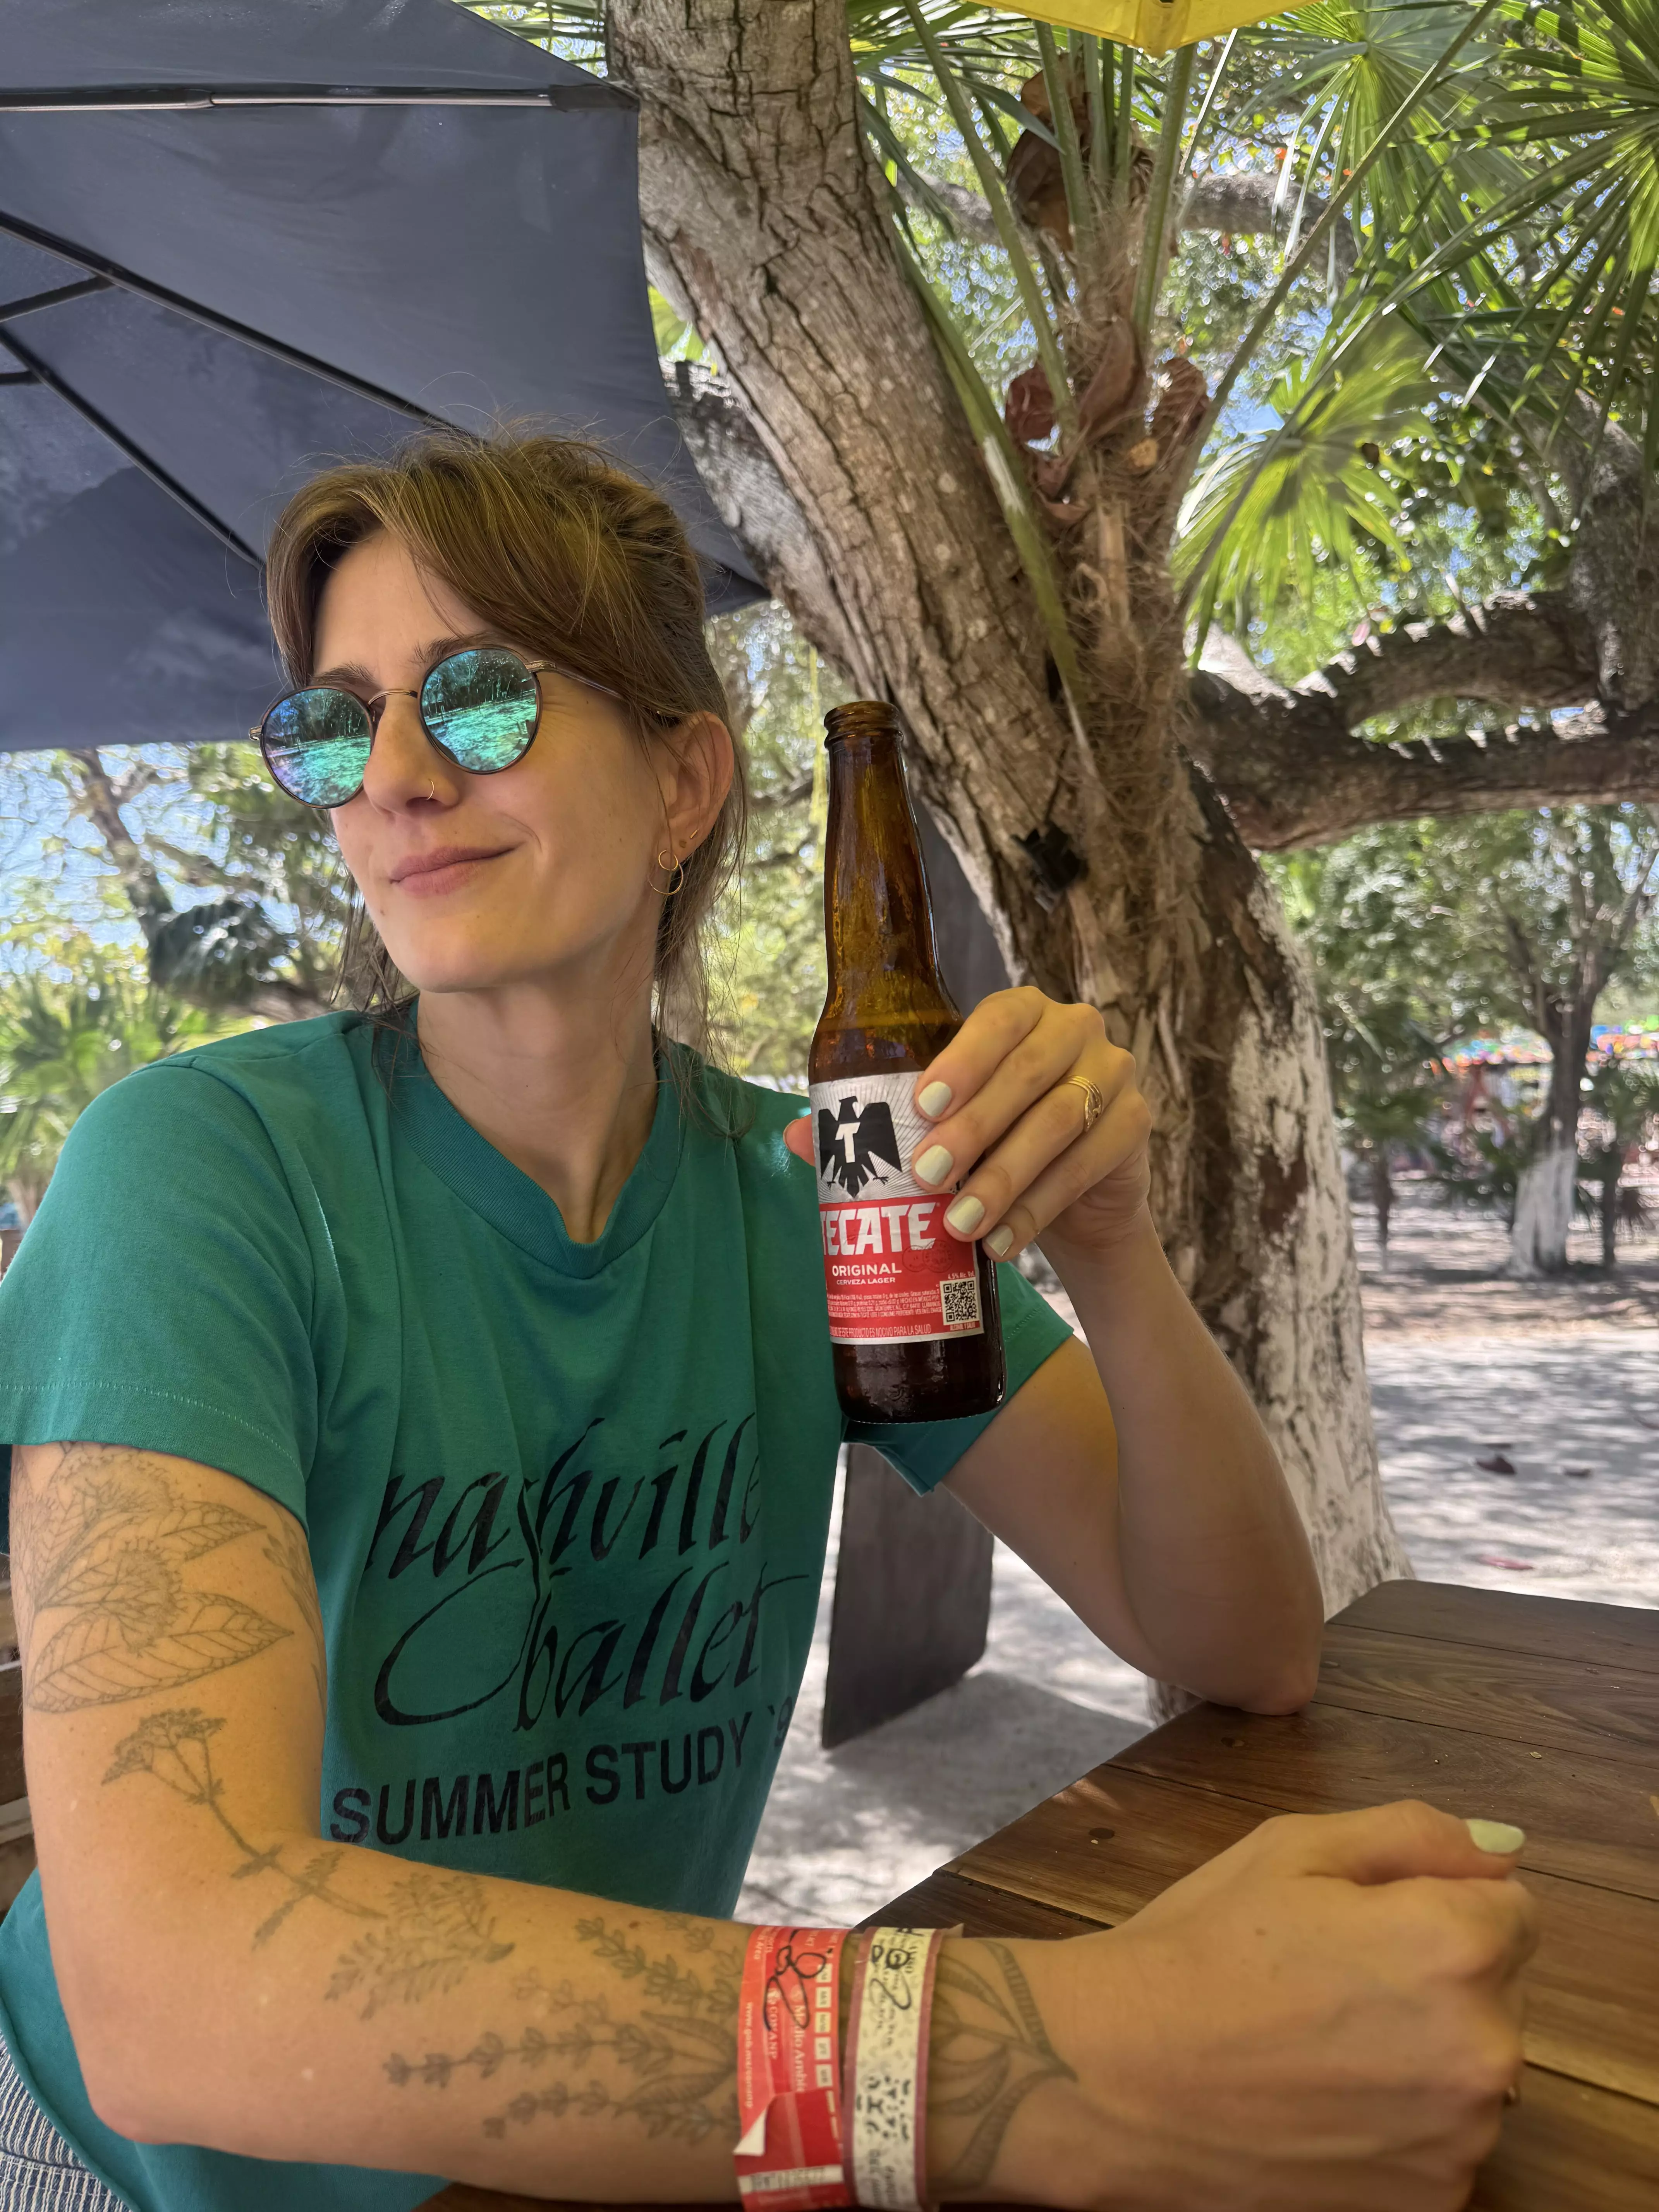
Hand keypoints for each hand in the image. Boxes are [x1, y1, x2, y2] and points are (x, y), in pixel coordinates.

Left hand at [791, 986, 1149, 1263]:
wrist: (1074, 1196)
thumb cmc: (995, 1143)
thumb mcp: (944, 1128)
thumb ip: (880, 1125)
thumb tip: (797, 1135)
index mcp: (1021, 1011)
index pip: (995, 1020)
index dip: (962, 1060)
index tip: (921, 1107)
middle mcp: (1074, 1028)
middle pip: (1026, 1074)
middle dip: (974, 1130)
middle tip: (928, 1178)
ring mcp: (1113, 1071)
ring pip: (1059, 1121)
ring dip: (1007, 1177)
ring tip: (962, 1226)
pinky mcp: (1137, 1122)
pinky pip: (1088, 1163)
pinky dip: (1041, 1207)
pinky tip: (1003, 1242)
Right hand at [1002, 1800, 1537, 2211]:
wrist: (1121, 2075)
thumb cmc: (1201, 1949)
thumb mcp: (1293, 1848)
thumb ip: (1413, 1835)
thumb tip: (1501, 1850)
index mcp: (1455, 1945)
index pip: (1512, 1906)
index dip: (1439, 1900)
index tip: (1369, 1918)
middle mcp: (1485, 2049)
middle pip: (1499, 1988)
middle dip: (1437, 1972)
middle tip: (1331, 1975)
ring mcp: (1461, 2137)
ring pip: (1473, 2065)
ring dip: (1424, 2047)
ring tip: (1319, 2039)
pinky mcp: (1431, 2198)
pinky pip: (1444, 2135)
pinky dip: (1402, 2117)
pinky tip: (1323, 2096)